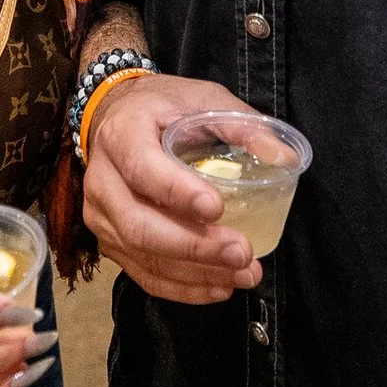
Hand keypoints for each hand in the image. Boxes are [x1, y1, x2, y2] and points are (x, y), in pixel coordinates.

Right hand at [82, 72, 266, 303]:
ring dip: (196, 273)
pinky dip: (182, 288)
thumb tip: (285, 158)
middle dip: (194, 246)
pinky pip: (142, 274)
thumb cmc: (163, 107)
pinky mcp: (110, 242)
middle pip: (140, 225)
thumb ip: (241, 125)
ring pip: (143, 255)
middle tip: (242, 252)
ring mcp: (102, 216)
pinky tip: (219, 287)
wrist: (115, 118)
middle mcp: (103, 180)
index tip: (218, 207)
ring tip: (243, 274)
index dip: (177, 192)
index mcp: (122, 135)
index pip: (142, 169)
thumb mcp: (201, 98)